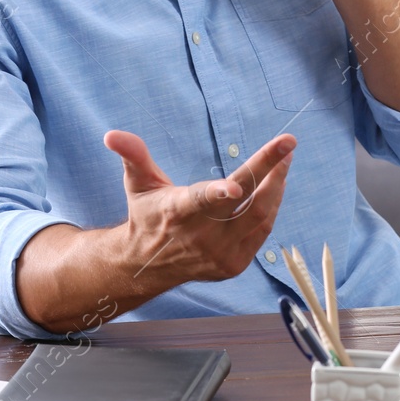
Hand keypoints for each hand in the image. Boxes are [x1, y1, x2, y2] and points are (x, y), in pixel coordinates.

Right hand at [104, 129, 295, 287]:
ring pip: (260, 217)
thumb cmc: (147, 215)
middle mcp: (201, 237)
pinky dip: (272, 207)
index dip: (219, 193)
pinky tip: (275, 187)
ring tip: (285, 160)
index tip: (237, 184)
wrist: (148, 266)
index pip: (202, 201)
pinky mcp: (233, 265)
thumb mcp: (138, 184)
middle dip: (270, 172)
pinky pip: (262, 232)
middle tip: (287, 145)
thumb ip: (133, 156)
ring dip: (277, 186)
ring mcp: (220, 254)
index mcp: (178, 212)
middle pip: (245, 204)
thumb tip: (112, 134)